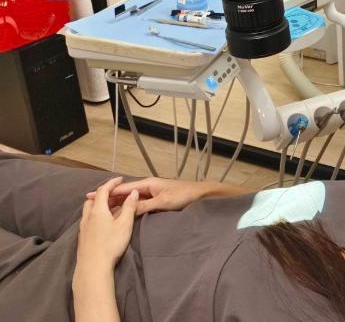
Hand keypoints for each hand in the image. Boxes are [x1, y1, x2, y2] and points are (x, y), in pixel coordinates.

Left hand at [77, 177, 138, 271]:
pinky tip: (104, 223)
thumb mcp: (125, 224)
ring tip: (111, 208)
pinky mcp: (82, 237)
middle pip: (93, 199)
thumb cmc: (111, 244)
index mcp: (97, 210)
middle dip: (104, 193)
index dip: (111, 183)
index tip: (120, 179)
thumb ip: (130, 207)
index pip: (103, 190)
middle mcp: (87, 217)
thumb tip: (134, 192)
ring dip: (99, 204)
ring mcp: (83, 227)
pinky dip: (96, 214)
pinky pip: (88, 219)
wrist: (93, 268)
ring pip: (89, 210)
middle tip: (116, 194)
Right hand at [86, 177, 216, 215]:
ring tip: (102, 209)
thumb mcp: (162, 203)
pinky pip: (138, 203)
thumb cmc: (184, 196)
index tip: (90, 195)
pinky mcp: (157, 200)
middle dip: (108, 197)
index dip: (106, 193)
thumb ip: (144, 206)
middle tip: (90, 204)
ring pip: (131, 199)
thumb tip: (126, 210)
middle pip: (125, 193)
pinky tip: (122, 213)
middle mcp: (148, 187)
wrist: (201, 195)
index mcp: (148, 184)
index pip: (123, 188)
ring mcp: (153, 194)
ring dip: (117, 203)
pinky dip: (128, 207)